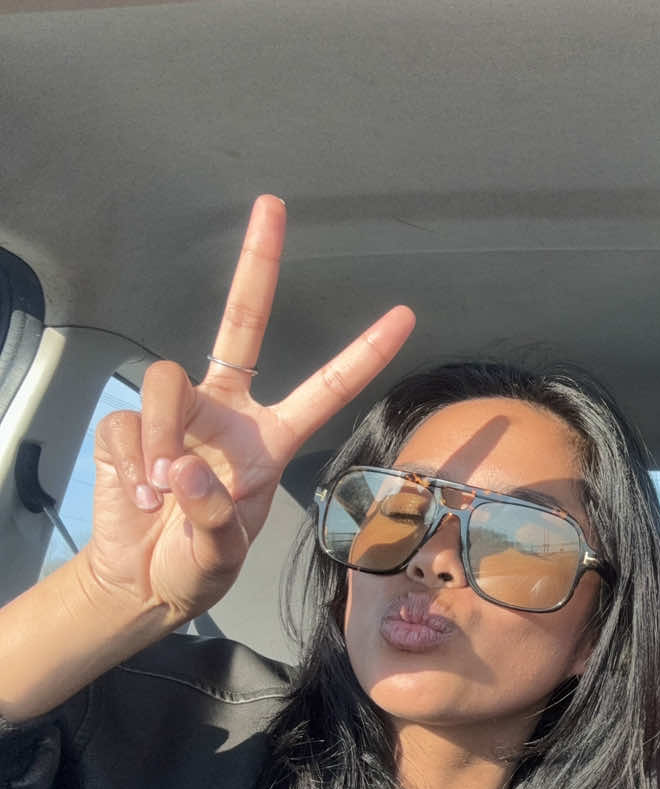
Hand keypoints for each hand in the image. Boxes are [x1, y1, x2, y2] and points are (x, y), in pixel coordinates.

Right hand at [85, 196, 414, 626]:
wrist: (142, 583)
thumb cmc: (198, 565)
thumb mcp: (220, 554)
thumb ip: (211, 516)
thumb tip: (182, 467)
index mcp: (271, 439)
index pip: (326, 388)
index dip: (364, 353)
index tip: (406, 316)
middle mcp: (227, 412)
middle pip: (241, 321)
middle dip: (259, 262)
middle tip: (273, 206)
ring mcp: (177, 413)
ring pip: (165, 383)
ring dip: (158, 434)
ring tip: (159, 492)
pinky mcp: (128, 426)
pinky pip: (125, 426)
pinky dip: (129, 463)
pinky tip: (136, 496)